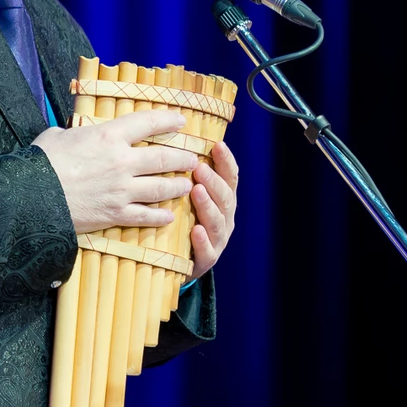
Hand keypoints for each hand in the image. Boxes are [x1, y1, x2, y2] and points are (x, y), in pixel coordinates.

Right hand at [33, 110, 198, 233]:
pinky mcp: (115, 214)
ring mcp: (121, 190)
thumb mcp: (57, 136)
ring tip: (186, 185)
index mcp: (107, 135)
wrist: (30, 198)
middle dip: (183, 158)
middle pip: (164, 158)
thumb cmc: (40, 163)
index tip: (181, 120)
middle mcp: (121, 161)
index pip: (147, 122)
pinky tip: (169, 216)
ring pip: (161, 187)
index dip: (168, 120)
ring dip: (178, 186)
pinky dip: (160, 216)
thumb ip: (75, 133)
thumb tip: (74, 133)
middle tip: (192, 159)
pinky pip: (146, 216)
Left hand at [187, 140, 238, 278]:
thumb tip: (177, 143)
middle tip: (199, 168)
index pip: (230, 178)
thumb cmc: (182, 221)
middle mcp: (225, 219)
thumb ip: (190, 177)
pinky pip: (207, 251)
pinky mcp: (206, 261)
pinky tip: (195, 230)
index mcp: (223, 201)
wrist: (179, 263)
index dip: (226, 162)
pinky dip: (202, 241)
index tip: (218, 145)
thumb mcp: (189, 198)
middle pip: (225, 198)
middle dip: (214, 182)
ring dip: (208, 206)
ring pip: (217, 222)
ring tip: (197, 192)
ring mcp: (217, 240)